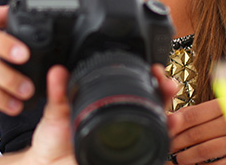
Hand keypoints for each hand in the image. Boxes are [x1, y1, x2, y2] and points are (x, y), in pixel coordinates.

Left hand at [19, 64, 177, 164]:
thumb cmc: (53, 142)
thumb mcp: (57, 113)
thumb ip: (59, 92)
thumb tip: (57, 72)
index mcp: (107, 109)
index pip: (133, 91)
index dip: (148, 79)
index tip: (153, 69)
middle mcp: (122, 124)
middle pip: (153, 106)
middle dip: (166, 92)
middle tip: (167, 83)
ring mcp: (127, 143)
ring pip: (158, 128)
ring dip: (171, 116)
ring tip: (172, 107)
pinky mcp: (129, 159)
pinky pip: (151, 150)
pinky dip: (164, 140)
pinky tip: (168, 129)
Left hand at [166, 98, 225, 164]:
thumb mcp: (218, 113)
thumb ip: (195, 113)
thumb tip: (170, 120)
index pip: (194, 114)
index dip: (176, 124)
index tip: (167, 131)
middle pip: (197, 133)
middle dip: (178, 142)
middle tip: (170, 147)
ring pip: (204, 150)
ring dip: (187, 156)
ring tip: (180, 158)